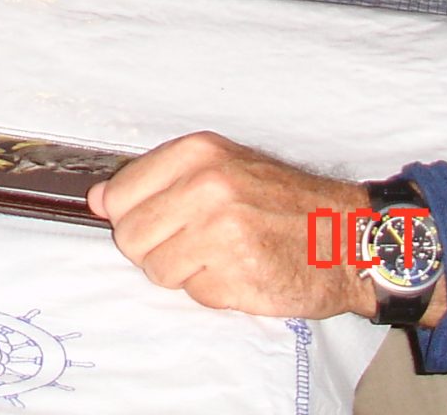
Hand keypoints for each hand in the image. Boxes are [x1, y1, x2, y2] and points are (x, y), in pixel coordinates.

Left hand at [88, 133, 380, 320]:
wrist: (350, 234)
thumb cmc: (284, 200)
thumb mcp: (221, 165)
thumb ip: (156, 178)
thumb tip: (97, 199)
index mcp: (197, 153)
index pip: (117, 196)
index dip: (133, 215)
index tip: (158, 218)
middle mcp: (207, 187)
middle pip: (131, 238)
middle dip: (156, 248)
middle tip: (195, 241)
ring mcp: (222, 232)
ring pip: (157, 271)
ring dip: (185, 272)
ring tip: (222, 254)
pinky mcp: (239, 275)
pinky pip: (195, 294)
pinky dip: (214, 291)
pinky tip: (243, 271)